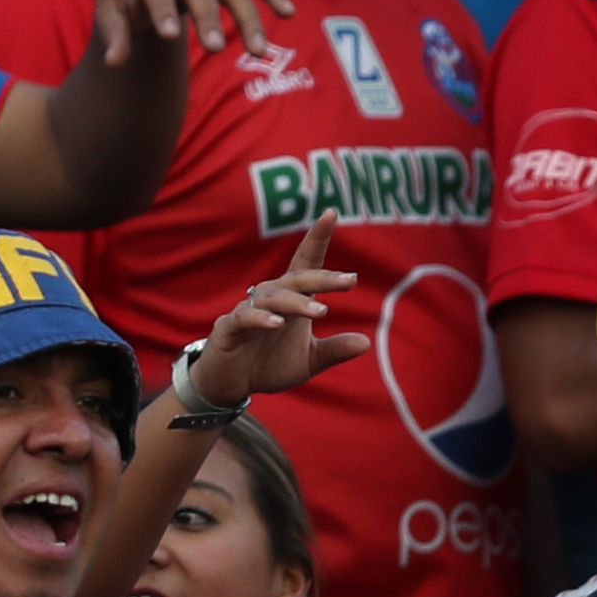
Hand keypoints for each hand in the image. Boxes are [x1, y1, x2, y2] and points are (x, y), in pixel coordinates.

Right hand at [179, 251, 369, 412]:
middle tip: (350, 280)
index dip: (317, 239)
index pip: (307, 264)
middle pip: (297, 279)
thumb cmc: (269, 364)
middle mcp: (271, 298)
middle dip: (323, 278)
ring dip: (298, 304)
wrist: (231, 383)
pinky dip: (261, 318)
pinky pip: (245, 317)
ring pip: (275, 298)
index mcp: (292, 300)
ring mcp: (249, 309)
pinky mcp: (229, 327)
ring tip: (322, 313)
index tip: (332, 213)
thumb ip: (334, 350)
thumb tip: (367, 343)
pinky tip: (277, 323)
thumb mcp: (308, 360)